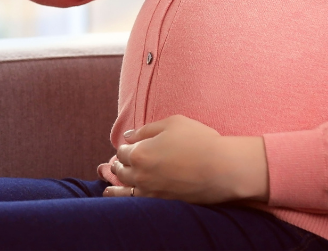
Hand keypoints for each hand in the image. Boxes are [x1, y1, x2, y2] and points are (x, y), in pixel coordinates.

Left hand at [101, 114, 269, 203]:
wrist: (221, 169)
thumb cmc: (198, 140)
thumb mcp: (172, 123)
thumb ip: (146, 129)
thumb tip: (128, 136)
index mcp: (139, 153)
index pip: (123, 151)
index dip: (124, 147)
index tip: (127, 146)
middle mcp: (140, 175)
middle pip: (121, 171)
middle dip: (117, 166)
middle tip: (112, 165)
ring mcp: (151, 192)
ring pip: (125, 192)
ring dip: (114, 189)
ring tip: (106, 190)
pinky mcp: (162, 204)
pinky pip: (138, 204)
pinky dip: (127, 201)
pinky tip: (126, 201)